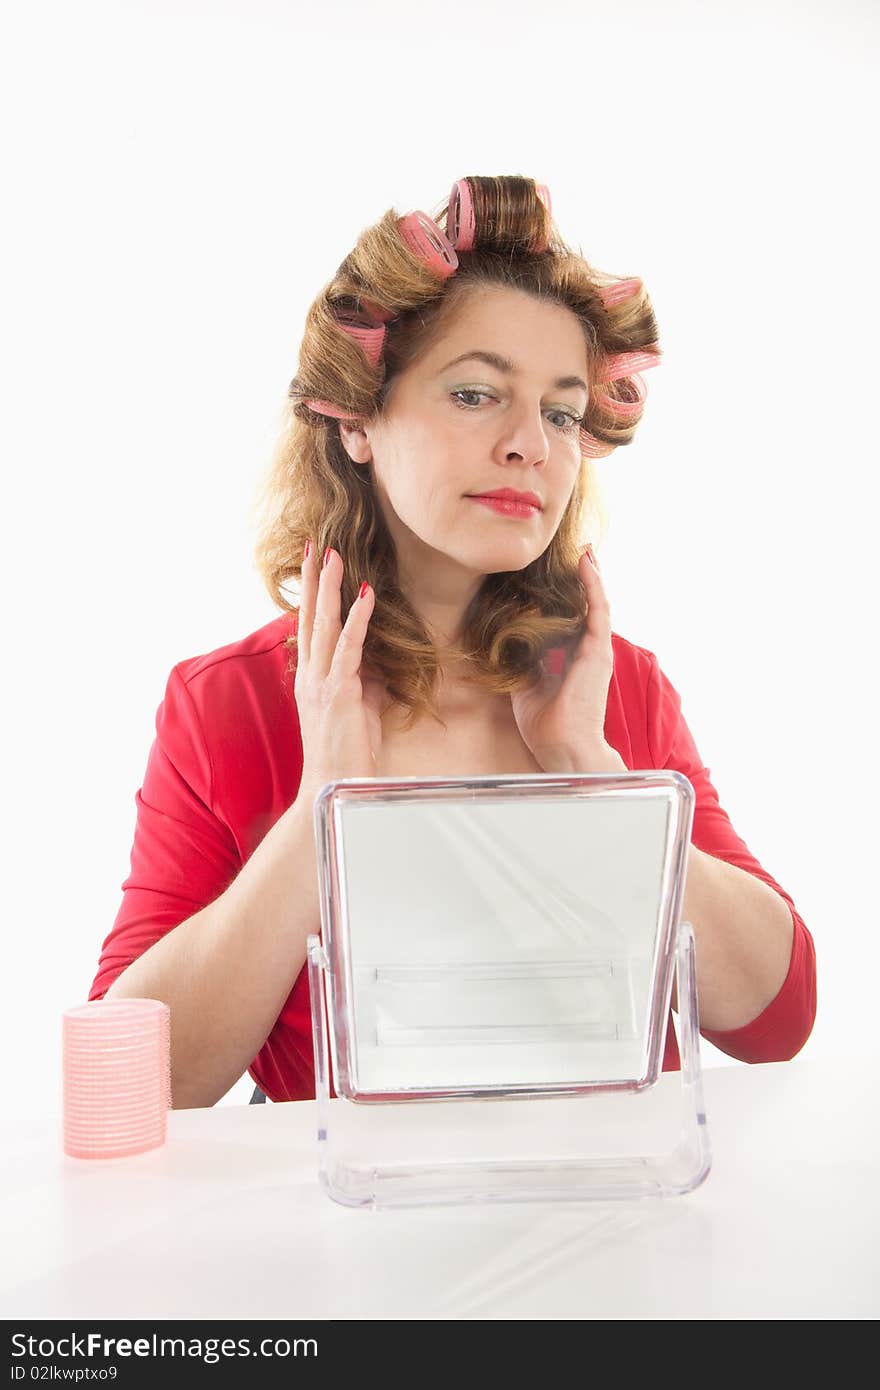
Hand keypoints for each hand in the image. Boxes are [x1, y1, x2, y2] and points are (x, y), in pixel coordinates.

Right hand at [294, 544, 388, 804]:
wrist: (332, 787)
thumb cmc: (347, 752)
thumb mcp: (358, 707)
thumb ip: (362, 679)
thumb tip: (376, 657)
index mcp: (312, 677)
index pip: (310, 625)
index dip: (311, 593)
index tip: (313, 562)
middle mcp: (310, 674)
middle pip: (310, 616)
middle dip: (312, 579)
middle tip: (315, 544)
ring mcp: (321, 682)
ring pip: (324, 624)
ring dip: (330, 587)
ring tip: (334, 555)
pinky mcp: (339, 693)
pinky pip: (349, 648)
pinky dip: (358, 619)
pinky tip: (365, 594)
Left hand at [510, 547, 622, 772]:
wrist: (562, 746)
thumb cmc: (546, 723)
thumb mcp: (527, 684)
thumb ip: (523, 660)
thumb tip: (506, 641)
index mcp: (574, 660)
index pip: (572, 621)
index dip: (566, 597)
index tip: (555, 576)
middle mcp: (589, 652)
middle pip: (586, 608)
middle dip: (582, 581)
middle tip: (576, 553)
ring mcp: (596, 651)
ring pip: (596, 603)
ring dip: (591, 575)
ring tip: (584, 550)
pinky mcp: (598, 652)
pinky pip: (598, 610)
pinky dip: (593, 584)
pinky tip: (587, 562)